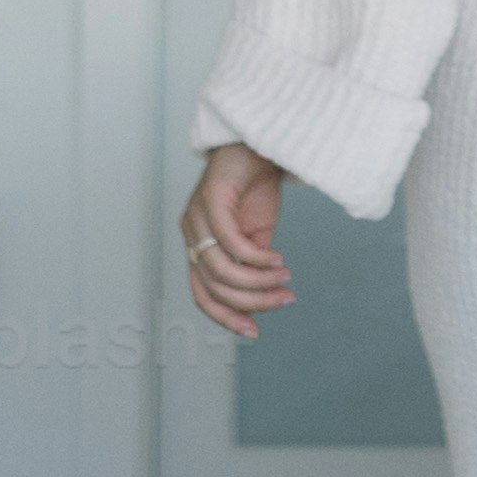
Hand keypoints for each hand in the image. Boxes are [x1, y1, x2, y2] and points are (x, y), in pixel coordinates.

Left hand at [180, 141, 291, 337]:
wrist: (258, 144)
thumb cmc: (255, 187)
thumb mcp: (258, 236)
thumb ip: (253, 266)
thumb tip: (262, 300)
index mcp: (199, 246)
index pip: (203, 295)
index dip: (226, 318)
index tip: (255, 332)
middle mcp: (192, 235)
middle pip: (212, 288)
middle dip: (251, 303)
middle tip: (284, 300)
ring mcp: (197, 218)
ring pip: (220, 269)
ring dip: (257, 282)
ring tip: (285, 280)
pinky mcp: (209, 200)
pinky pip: (229, 242)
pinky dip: (255, 257)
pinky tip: (277, 259)